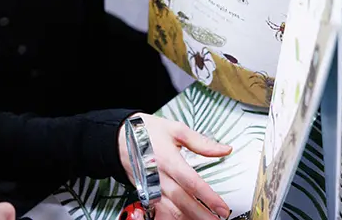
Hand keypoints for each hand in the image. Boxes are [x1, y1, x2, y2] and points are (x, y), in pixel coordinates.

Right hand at [118, 114, 233, 218]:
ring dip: (189, 218)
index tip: (223, 207)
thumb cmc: (145, 131)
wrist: (118, 137)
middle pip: (182, 201)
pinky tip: (185, 219)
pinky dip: (173, 218)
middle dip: (202, 214)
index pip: (191, 182)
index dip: (208, 197)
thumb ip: (201, 142)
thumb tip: (223, 149)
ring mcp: (150, 187)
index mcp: (167, 159)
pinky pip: (160, 210)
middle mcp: (157, 176)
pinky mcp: (145, 192)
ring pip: (171, 209)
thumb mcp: (175, 129)